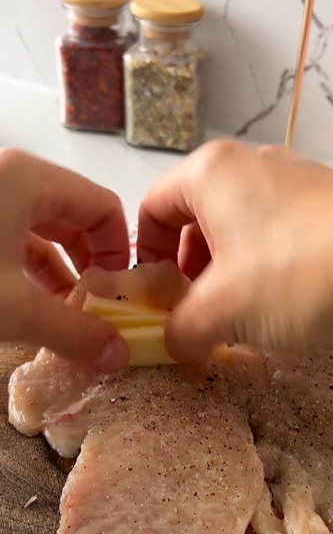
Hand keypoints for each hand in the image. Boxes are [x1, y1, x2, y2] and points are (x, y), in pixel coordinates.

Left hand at [0, 149, 128, 369]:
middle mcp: (11, 177)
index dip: (120, 251)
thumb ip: (71, 333)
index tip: (119, 292)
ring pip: (43, 229)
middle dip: (91, 265)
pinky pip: (13, 235)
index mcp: (30, 179)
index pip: (103, 206)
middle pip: (75, 217)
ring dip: (61, 271)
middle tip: (98, 305)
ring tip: (68, 312)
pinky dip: (30, 268)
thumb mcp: (14, 308)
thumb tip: (117, 356)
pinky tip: (34, 303)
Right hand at [137, 140, 332, 359]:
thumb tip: (173, 344)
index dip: (144, 259)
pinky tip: (286, 305)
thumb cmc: (295, 273)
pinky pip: (277, 234)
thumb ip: (180, 330)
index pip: (151, 209)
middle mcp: (249, 163)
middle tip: (200, 317)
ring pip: (239, 230)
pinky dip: (267, 269)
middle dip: (189, 274)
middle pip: (196, 220)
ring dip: (229, 277)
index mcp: (208, 173)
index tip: (157, 301)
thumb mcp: (221, 311)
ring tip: (243, 318)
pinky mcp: (327, 202)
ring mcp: (293, 178)